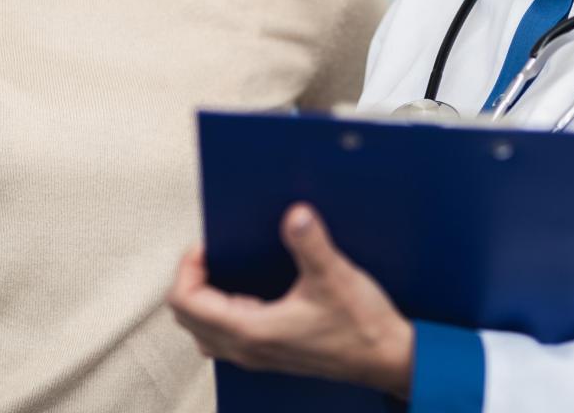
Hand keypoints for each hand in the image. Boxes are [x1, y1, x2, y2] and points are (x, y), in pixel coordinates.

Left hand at [168, 203, 415, 397]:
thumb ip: (310, 242)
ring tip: (223, 271)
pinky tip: (246, 293)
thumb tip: (294, 214)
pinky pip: (224, 338)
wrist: (387, 359)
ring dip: (202, 301)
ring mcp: (257, 356)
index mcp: (252, 330)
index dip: (187, 268)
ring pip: (202, 332)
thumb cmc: (363, 327)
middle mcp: (247, 349)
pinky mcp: (269, 355)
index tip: (207, 245)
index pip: (187, 303)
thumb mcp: (334, 276)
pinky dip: (220, 314)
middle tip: (210, 254)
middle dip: (190, 281)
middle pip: (186, 318)